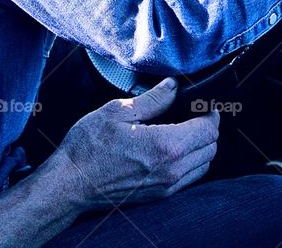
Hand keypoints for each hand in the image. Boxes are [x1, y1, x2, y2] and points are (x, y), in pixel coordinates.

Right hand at [51, 78, 219, 208]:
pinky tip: (174, 149)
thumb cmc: (88, 146)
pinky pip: (190, 178)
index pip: (208, 129)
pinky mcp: (160, 195)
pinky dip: (192, 162)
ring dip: (202, 146)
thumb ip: (152, 99)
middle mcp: (172, 169)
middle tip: (195, 113)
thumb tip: (173, 86)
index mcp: (164, 145)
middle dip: (208, 128)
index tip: (204, 102)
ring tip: (185, 130)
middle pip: (211, 148)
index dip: (210, 113)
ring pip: (204, 164)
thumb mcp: (116, 112)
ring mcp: (167, 186)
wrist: (71, 183)